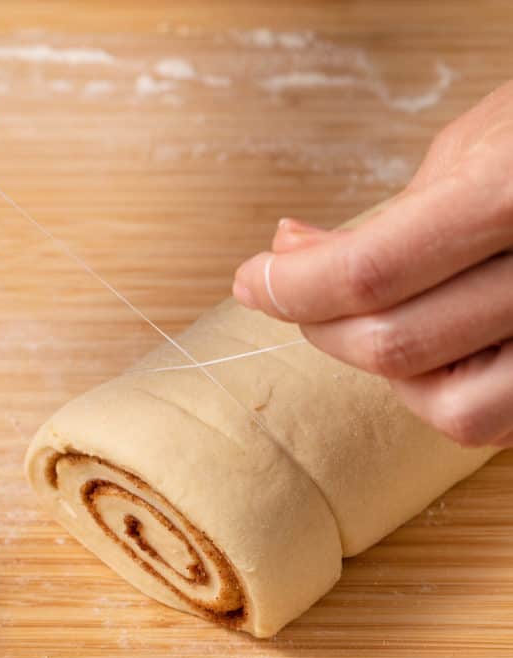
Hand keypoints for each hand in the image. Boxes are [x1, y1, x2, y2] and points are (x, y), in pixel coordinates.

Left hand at [233, 82, 512, 447]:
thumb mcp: (475, 149)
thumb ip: (388, 216)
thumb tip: (293, 252)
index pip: (371, 273)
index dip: (292, 285)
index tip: (254, 279)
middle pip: (397, 346)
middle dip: (322, 325)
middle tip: (296, 290)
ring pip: (446, 407)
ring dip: (387, 370)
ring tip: (378, 315)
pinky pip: (491, 422)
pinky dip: (441, 393)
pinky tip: (435, 345)